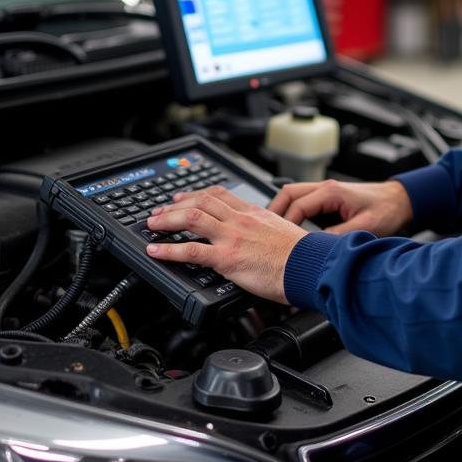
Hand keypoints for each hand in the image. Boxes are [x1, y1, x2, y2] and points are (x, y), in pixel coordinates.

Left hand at [145, 186, 306, 303]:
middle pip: (201, 202)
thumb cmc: (302, 255)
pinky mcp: (228, 258)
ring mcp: (232, 237)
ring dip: (166, 221)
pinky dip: (169, 250)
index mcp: (254, 213)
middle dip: (175, 205)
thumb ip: (265, 230)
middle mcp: (240, 220)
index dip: (197, 195)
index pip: (220, 195)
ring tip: (152, 225)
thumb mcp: (283, 231)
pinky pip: (192, 251)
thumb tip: (260, 237)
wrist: (310, 266)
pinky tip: (156, 251)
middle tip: (159, 211)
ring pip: (191, 219)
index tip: (183, 197)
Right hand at [268, 178, 412, 236]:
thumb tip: (317, 247)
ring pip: (293, 194)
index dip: (285, 223)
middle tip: (265, 231)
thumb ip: (340, 236)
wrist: (400, 200)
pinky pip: (302, 200)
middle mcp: (325, 187)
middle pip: (288, 193)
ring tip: (273, 230)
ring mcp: (325, 191)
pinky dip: (291, 211)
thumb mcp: (365, 227)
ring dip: (281, 210)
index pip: (297, 205)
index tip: (280, 240)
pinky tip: (290, 227)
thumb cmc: (386, 210)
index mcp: (332, 192)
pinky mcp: (328, 197)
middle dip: (274, 211)